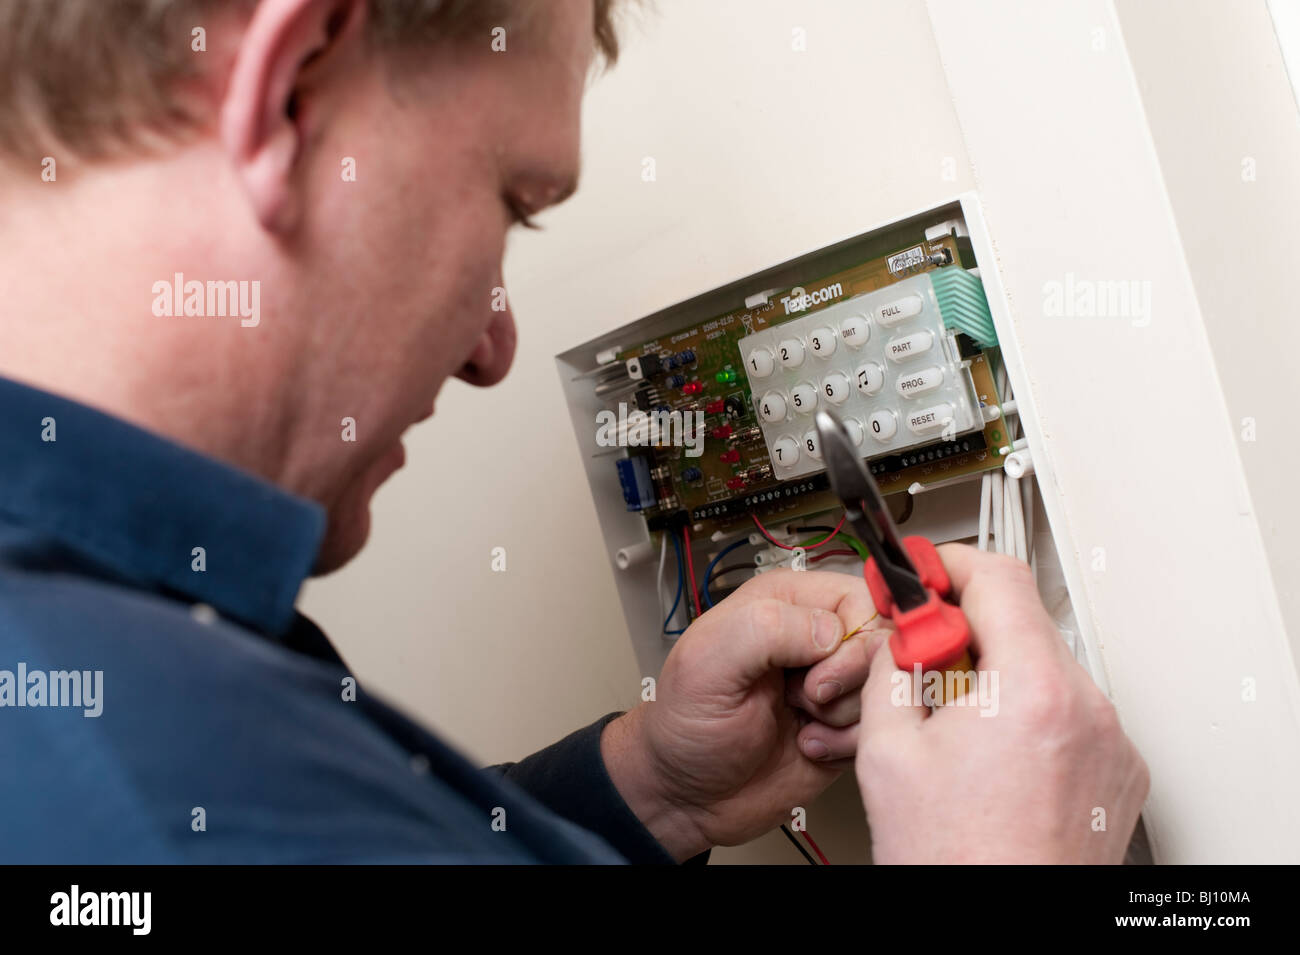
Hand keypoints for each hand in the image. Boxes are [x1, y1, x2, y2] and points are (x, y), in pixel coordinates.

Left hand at [602, 567, 888, 859]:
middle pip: (882, 642)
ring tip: (800, 721)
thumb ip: (766, 629)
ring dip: (846, 715)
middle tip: (808, 699)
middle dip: (851, 680)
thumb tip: (831, 630)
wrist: (689, 796)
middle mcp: (813, 637)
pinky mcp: (844, 724)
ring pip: (886, 686)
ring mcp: (832, 682)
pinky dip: (850, 743)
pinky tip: (810, 745)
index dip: (852, 639)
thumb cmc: (685, 726)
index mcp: (783, 603)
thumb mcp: (706, 665)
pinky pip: (880, 725)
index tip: (819, 674)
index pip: (860, 596)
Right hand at [856, 545, 1149, 862]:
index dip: (949, 564)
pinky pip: (1070, 713)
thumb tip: (898, 639)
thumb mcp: (887, 753)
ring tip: (955, 730)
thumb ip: (891, 672)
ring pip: (1045, 669)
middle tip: (920, 660)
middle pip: (1023, 623)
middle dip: (965, 631)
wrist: (1007, 930)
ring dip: (997, 677)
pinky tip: (991, 759)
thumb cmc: (957, 861)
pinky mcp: (1120, 772)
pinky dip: (1030, 717)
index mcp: (1032, 690)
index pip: (998, 577)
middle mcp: (1087, 709)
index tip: (923, 571)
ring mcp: (1111, 743)